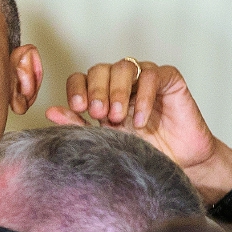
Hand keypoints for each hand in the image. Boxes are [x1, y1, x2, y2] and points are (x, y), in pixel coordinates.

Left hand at [46, 59, 231, 212]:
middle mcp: (121, 84)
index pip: (81, 78)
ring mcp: (144, 80)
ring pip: (123, 66)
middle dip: (96, 90)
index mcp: (101, 96)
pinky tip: (140, 119)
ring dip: (117, 92)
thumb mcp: (106, 142)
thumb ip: (79, 126)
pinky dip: (143, 95)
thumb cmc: (144, 154)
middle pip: (99, 69)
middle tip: (99, 114)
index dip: (77, 89)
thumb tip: (50, 113)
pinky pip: (152, 74)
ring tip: (119, 118)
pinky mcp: (169, 80)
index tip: (77, 108)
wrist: (180, 165)